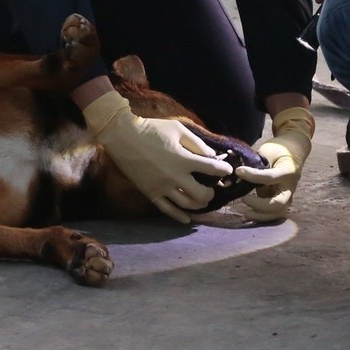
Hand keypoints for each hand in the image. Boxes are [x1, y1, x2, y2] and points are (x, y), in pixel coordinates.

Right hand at [82, 89, 233, 223]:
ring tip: (202, 200)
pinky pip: (167, 210)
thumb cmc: (152, 129)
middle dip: (211, 192)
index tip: (226, 170)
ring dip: (199, 204)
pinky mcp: (151, 193)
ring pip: (187, 204)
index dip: (223, 170)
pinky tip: (187, 220)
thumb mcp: (178, 129)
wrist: (123, 136)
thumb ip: (197, 143)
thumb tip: (213, 155)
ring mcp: (163, 188)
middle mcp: (175, 177)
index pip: (212, 169)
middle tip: (212, 188)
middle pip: (202, 194)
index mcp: (184, 159)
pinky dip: (179, 217)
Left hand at [234, 106, 315, 222]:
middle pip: (279, 204)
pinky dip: (261, 216)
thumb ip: (255, 163)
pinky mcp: (281, 201)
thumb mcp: (268, 151)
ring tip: (245, 212)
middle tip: (243, 199)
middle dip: (260, 205)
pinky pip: (273, 213)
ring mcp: (287, 196)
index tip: (238, 171)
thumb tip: (236, 172)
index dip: (253, 176)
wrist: (294, 152)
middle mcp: (290, 187)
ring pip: (277, 213)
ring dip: (261, 215)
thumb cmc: (278, 149)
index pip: (270, 177)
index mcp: (288, 171)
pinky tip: (249, 213)